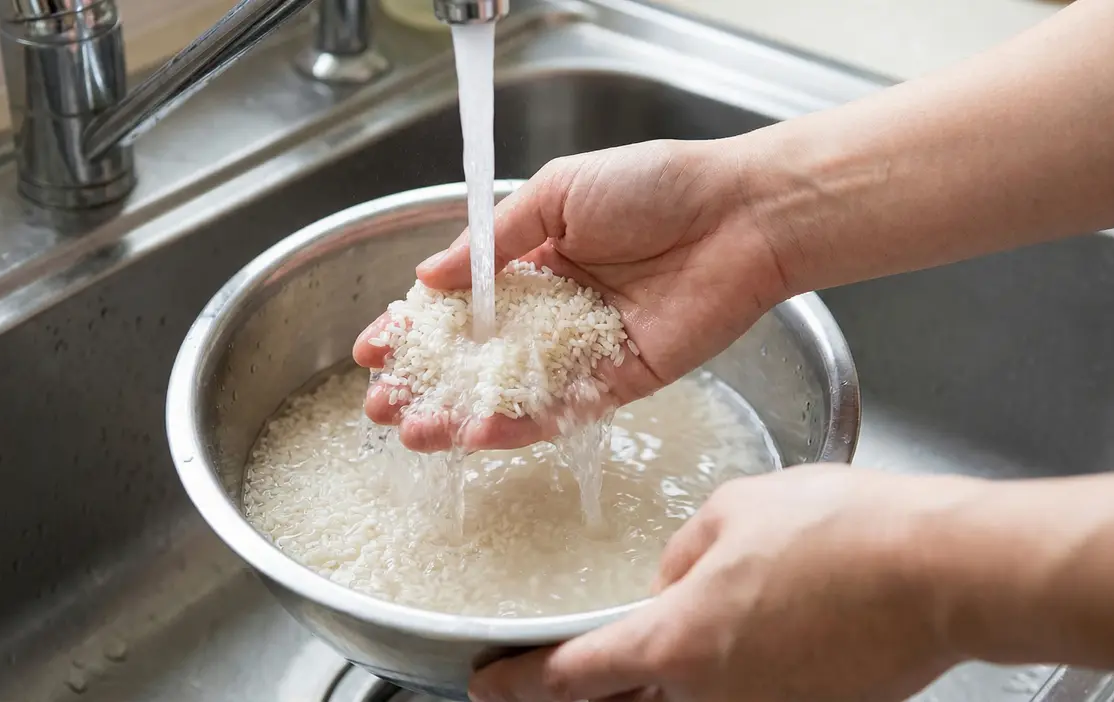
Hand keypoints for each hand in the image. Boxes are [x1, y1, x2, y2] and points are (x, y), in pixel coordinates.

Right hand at [354, 138, 790, 450]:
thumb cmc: (655, 186)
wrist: (739, 215)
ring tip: (411, 432)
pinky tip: (475, 433)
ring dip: (458, 414)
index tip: (374, 346)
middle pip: (477, 357)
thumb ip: (493, 242)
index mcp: (535, 261)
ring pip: (510, 393)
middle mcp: (554, 311)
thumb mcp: (558, 193)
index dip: (416, 326)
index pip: (461, 303)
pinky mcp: (619, 382)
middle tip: (380, 403)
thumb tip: (428, 277)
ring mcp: (584, 351)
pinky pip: (562, 410)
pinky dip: (519, 425)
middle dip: (425, 381)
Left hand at [468, 466, 978, 701]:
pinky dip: (727, 674)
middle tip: (563, 676)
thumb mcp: (735, 510)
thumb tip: (673, 580)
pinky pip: (745, 696)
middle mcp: (711, 697)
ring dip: (661, 683)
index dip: (519, 685)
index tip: (487, 686)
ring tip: (668, 640)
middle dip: (586, 694)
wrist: (940, 572)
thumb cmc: (841, 532)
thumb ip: (684, 554)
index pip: (571, 678)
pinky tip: (747, 633)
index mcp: (676, 643)